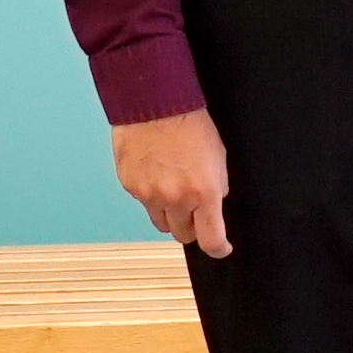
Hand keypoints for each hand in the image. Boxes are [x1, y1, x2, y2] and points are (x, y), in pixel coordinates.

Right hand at [112, 107, 231, 258]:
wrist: (156, 104)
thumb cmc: (192, 123)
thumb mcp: (218, 154)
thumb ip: (216, 184)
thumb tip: (214, 203)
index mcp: (203, 191)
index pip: (210, 237)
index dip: (218, 248)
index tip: (222, 248)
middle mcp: (175, 199)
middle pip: (183, 234)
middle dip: (192, 227)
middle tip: (195, 210)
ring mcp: (149, 195)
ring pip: (161, 223)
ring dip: (171, 215)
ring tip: (175, 190)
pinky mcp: (129, 187)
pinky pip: (143, 203)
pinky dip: (151, 196)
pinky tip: (157, 173)